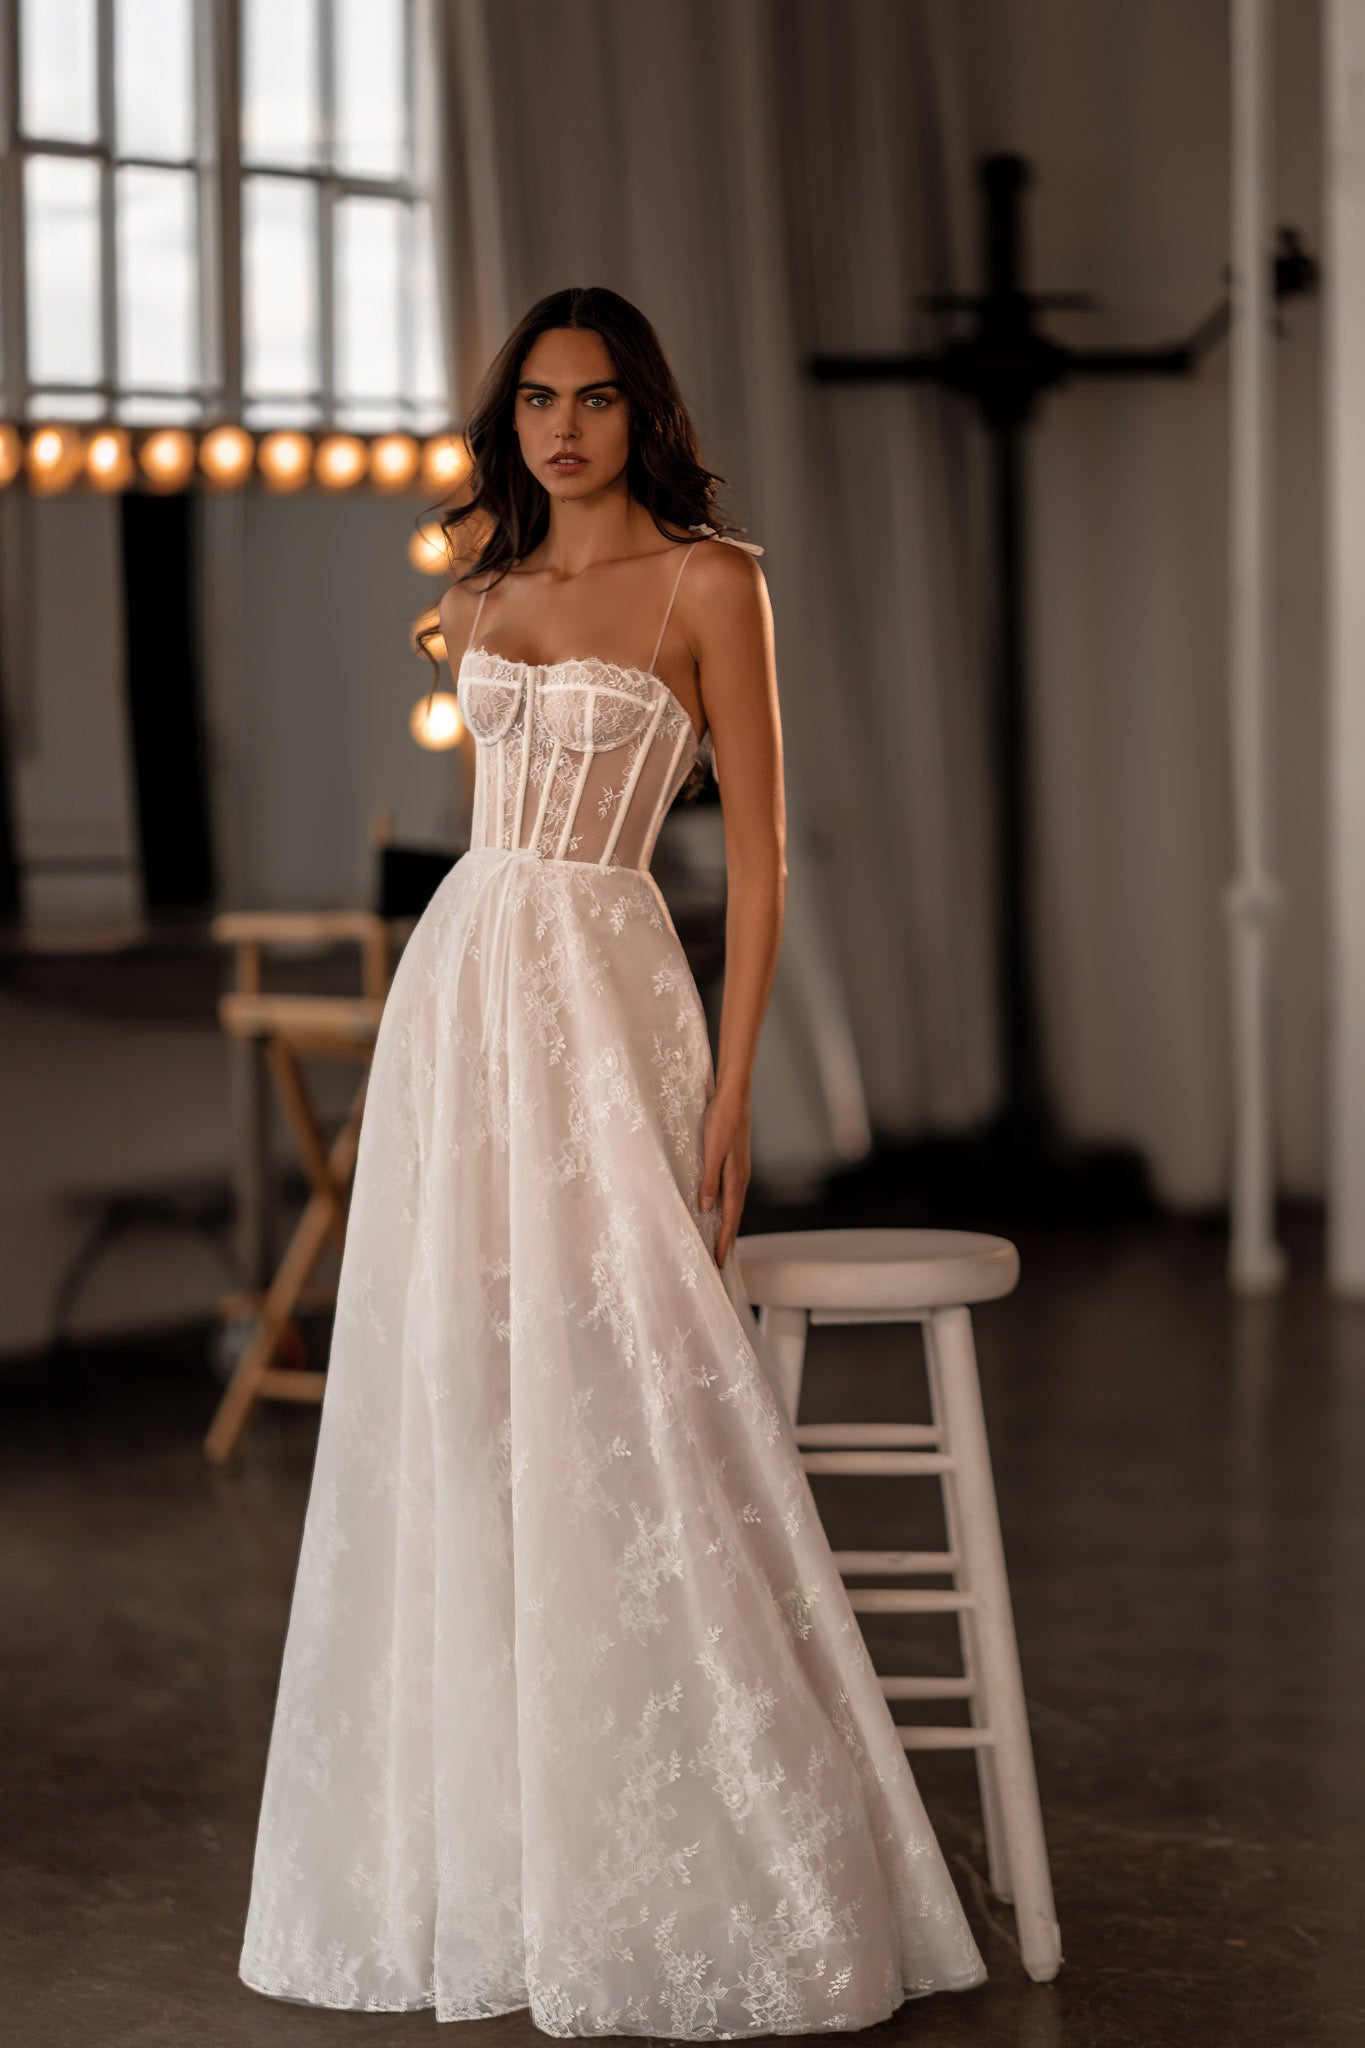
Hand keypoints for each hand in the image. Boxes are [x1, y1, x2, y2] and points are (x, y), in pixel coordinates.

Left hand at [699, 1083, 750, 1267]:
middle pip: (735, 1216)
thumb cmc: (721, 1121)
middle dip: (728, 1239)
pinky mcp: (735, 1162)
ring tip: (722, 1242)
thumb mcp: (711, 1151)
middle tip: (721, 1261)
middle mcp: (740, 1178)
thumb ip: (709, 1179)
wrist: (734, 1097)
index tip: (720, 1262)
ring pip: (734, 1206)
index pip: (730, 1218)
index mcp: (735, 1178)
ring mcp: (739, 1170)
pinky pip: (732, 1194)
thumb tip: (706, 1208)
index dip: (725, 1241)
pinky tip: (719, 1209)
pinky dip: (727, 1208)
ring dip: (728, 1225)